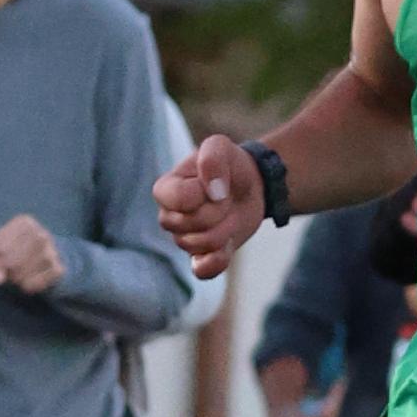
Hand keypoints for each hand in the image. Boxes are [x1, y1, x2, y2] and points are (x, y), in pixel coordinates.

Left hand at [0, 211, 66, 298]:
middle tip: (8, 269)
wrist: (48, 256)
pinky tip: (28, 281)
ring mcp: (52, 251)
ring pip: (23, 272)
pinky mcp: (58, 269)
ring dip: (16, 278)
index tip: (0, 255)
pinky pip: (35, 283)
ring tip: (17, 275)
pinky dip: (28, 286)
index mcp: (25, 222)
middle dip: (5, 269)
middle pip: (10, 260)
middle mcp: (42, 234)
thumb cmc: (15, 250)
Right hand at [158, 134, 270, 277]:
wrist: (252, 185)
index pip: (180, 200)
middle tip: (226, 198)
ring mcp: (184, 239)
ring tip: (228, 213)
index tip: (217, 183)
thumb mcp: (220, 146)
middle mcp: (169, 217)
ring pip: (200, 245)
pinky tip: (226, 248)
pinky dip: (216, 261)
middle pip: (189, 226)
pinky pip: (202, 270)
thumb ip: (211, 159)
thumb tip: (213, 192)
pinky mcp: (202, 256)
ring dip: (225, 228)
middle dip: (218, 211)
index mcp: (165, 189)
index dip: (206, 192)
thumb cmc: (229, 164)